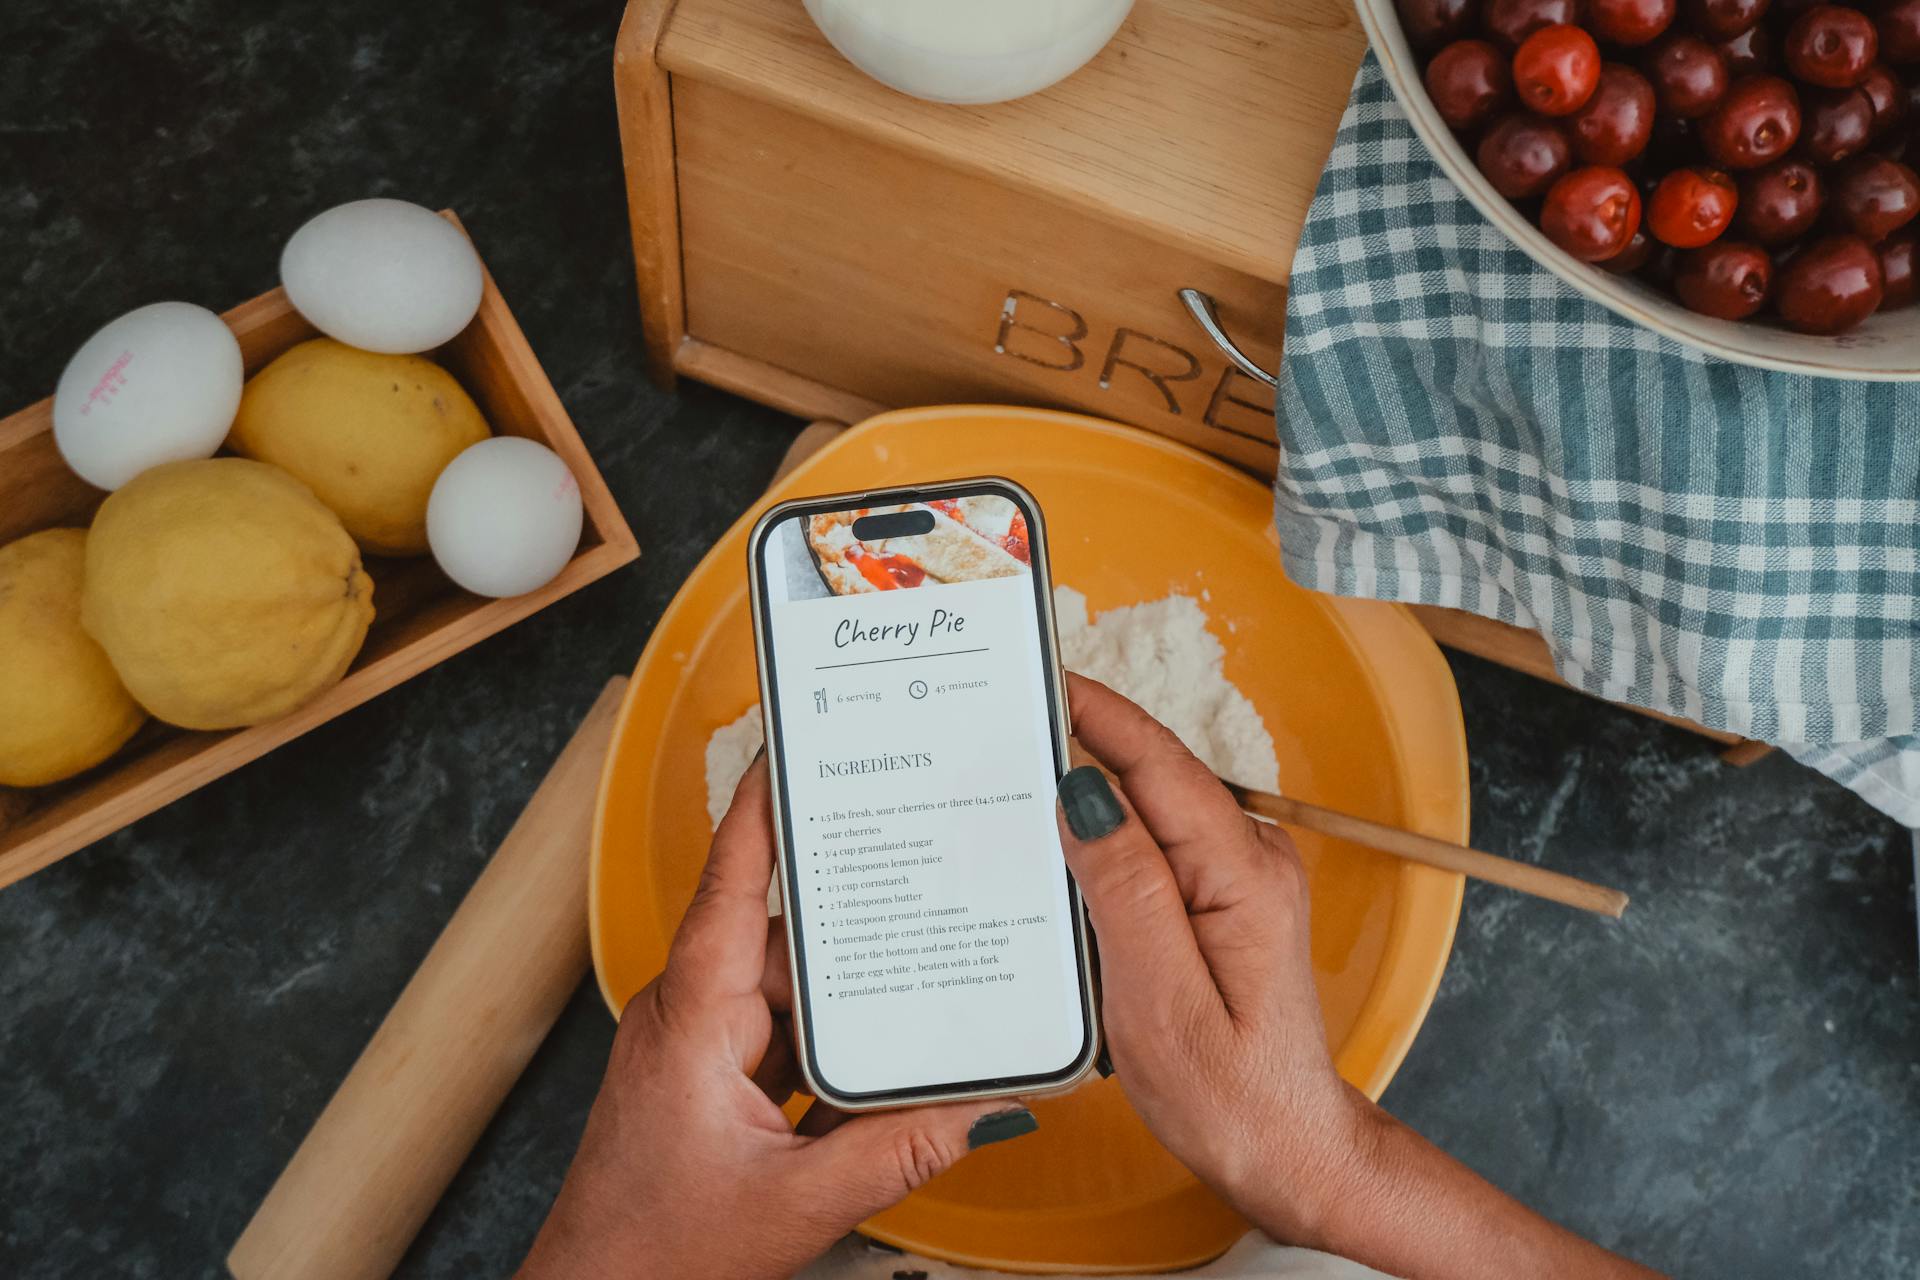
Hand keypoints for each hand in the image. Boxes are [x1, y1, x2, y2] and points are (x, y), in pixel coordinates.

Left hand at [518, 757, 1035, 1279]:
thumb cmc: (655, 1255)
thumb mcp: (798, 1204)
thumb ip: (899, 1151)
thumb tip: (985, 1108)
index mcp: (692, 1018)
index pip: (730, 885)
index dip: (763, 811)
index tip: (796, 751)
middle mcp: (687, 1013)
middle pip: (780, 937)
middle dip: (850, 920)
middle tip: (919, 874)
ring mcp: (694, 1044)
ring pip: (784, 988)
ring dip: (843, 994)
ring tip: (916, 985)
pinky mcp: (705, 1076)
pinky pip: (776, 1030)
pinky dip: (824, 1038)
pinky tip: (874, 1059)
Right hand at [1056, 673, 1360, 1241]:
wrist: (1288, 1149)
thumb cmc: (1230, 1095)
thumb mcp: (1160, 1002)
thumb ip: (1126, 890)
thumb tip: (1084, 794)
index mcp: (1240, 871)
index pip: (1156, 761)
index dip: (1093, 711)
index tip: (1032, 676)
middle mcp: (1248, 855)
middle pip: (1150, 772)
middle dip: (1075, 740)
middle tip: (992, 724)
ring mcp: (1236, 873)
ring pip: (1147, 805)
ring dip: (1083, 788)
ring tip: (1006, 775)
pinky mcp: (1218, 895)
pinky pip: (1151, 843)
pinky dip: (1100, 833)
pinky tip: (1053, 847)